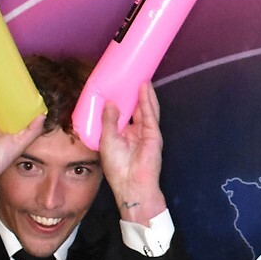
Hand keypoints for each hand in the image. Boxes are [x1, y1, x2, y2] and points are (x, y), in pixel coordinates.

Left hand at [100, 79, 167, 222]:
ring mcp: (145, 132)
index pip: (122, 113)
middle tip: (132, 75)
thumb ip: (109, 120)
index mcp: (122, 134)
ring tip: (140, 77)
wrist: (132, 184)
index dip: (121, 99)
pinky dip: (148, 101)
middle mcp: (134, 131)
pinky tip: (145, 88)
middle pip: (135, 108)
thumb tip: (111, 102)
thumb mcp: (107, 140)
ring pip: (145, 108)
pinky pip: (150, 114)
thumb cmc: (117, 167)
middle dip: (134, 93)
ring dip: (144, 93)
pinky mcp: (153, 134)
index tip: (117, 84)